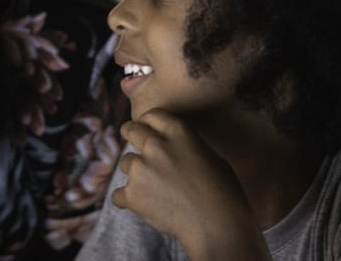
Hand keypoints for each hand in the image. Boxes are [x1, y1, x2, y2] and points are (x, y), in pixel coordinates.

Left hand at [113, 109, 267, 259]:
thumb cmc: (223, 192)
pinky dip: (128, 201)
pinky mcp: (131, 193)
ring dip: (135, 173)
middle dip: (131, 136)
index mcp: (178, 130)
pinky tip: (144, 206)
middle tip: (136, 147)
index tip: (147, 130)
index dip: (148, 124)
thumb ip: (185, 145)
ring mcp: (140, 168)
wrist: (217, 224)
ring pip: (125, 162)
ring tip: (154, 189)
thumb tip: (172, 147)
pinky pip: (118, 194)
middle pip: (130, 130)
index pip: (152, 115)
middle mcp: (155, 144)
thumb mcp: (209, 155)